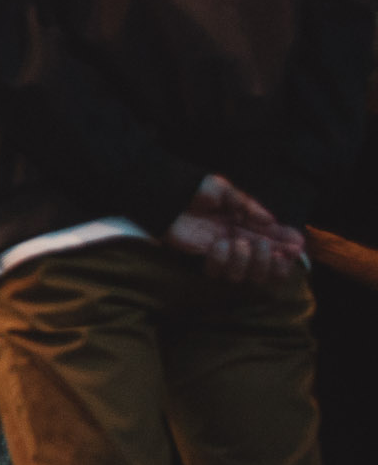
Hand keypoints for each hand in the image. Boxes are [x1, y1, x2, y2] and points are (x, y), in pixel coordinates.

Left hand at [163, 173, 302, 285]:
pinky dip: (221, 261)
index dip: (287, 246)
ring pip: (242, 275)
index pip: (273, 240)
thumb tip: (270, 221)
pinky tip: (218, 245)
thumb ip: (247, 205)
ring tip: (239, 243)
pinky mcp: (200, 258)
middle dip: (271, 261)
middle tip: (268, 248)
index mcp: (246, 225)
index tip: (297, 247)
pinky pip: (216, 272)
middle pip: (263, 267)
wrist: (167, 195)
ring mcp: (219, 253)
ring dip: (245, 261)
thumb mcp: (226, 190)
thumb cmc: (196, 190)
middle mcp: (237, 242)